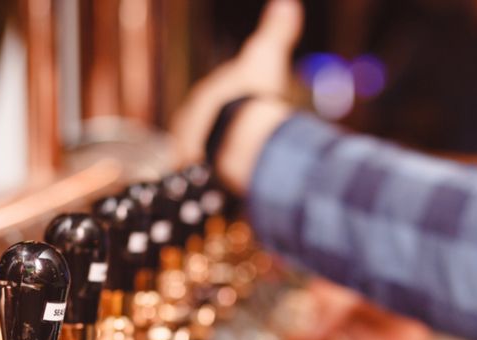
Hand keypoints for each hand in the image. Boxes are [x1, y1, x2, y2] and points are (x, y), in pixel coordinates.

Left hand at [170, 0, 303, 168]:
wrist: (241, 135)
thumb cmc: (253, 94)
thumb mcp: (267, 56)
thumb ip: (276, 30)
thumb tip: (288, 3)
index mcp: (203, 95)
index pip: (214, 99)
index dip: (232, 106)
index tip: (248, 112)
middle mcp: (188, 122)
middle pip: (205, 129)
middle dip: (221, 134)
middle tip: (245, 141)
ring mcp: (189, 150)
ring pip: (203, 154)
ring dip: (217, 157)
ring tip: (238, 166)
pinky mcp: (194, 176)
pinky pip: (204, 178)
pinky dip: (214, 179)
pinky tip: (229, 185)